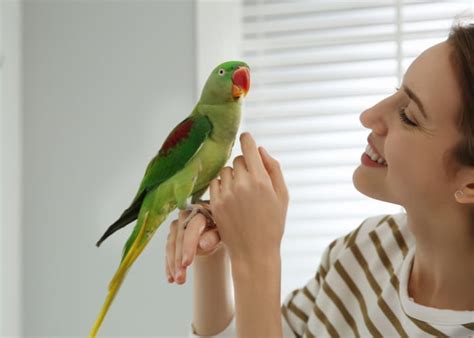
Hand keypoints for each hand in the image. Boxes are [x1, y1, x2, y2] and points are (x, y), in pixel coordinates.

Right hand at [165, 205, 222, 283]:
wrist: (218, 229)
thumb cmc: (223, 230)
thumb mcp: (223, 234)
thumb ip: (214, 237)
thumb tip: (202, 244)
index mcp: (201, 211)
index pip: (192, 228)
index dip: (188, 246)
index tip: (187, 263)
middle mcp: (186, 215)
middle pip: (179, 238)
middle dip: (179, 260)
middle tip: (181, 279)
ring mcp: (177, 224)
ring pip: (171, 245)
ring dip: (173, 264)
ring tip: (178, 281)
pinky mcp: (172, 234)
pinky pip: (168, 250)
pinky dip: (169, 265)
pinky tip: (170, 278)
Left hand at [209, 132, 289, 265]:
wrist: (255, 252)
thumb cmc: (273, 224)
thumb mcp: (283, 196)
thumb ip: (274, 169)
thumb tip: (261, 149)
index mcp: (261, 180)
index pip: (249, 148)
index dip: (247, 139)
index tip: (246, 137)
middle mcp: (242, 184)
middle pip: (238, 160)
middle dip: (245, 166)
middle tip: (251, 181)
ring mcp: (226, 194)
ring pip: (226, 171)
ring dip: (232, 176)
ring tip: (241, 192)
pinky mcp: (215, 204)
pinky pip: (215, 183)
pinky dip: (221, 186)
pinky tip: (230, 198)